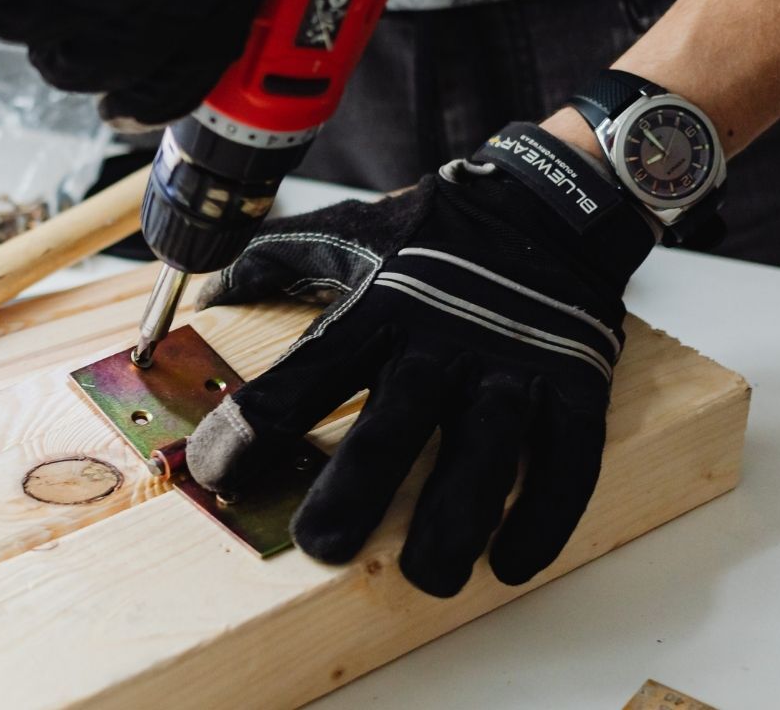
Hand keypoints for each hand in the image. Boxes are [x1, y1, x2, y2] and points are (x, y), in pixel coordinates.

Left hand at [186, 125, 655, 594]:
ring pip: (485, 451)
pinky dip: (544, 515)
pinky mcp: (575, 383)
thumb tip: (204, 292)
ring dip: (457, 519)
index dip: (253, 428)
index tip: (217, 474)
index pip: (304, 374)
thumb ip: (275, 258)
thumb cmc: (438, 229)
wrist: (551, 200)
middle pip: (396, 424)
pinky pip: (566, 459)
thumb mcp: (351, 230)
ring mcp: (514, 364)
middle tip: (320, 548)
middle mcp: (444, 339)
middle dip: (357, 489)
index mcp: (381, 305)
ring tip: (429, 578)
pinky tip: (511, 563)